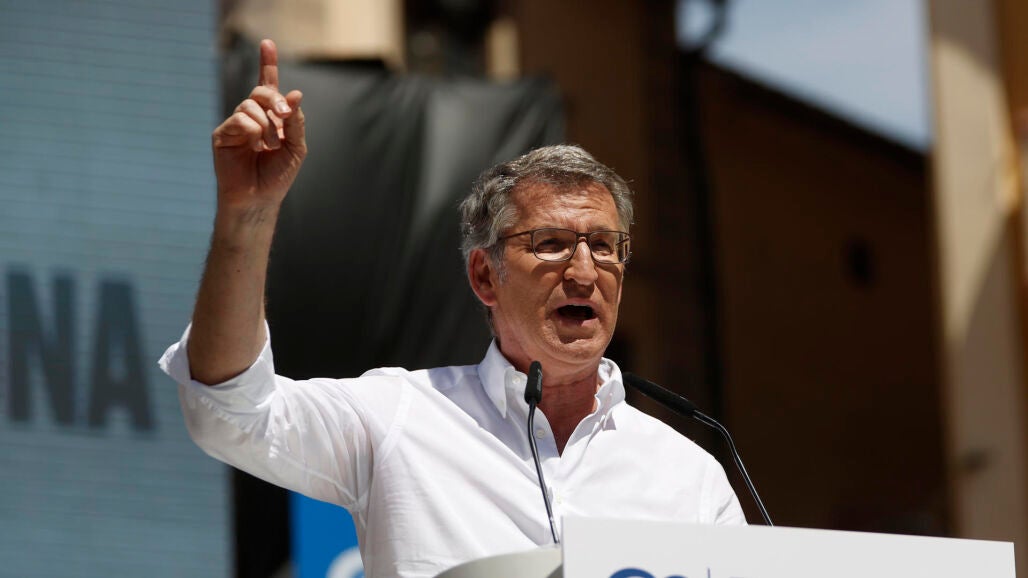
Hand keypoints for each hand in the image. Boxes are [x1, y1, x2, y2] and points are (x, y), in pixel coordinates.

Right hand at [212, 39, 306, 210]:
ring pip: (250, 104)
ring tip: (269, 146)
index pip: (268, 86)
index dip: (267, 64)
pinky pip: (239, 118)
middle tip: (284, 116)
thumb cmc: (277, 176)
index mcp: (271, 118)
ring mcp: (236, 124)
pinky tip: (255, 147)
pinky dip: (253, 130)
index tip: (267, 43)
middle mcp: (252, 117)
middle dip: (275, 99)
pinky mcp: (222, 133)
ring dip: (266, 124)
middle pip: (261, 91)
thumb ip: (295, 121)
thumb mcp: (296, 147)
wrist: (259, 199)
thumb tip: (295, 94)